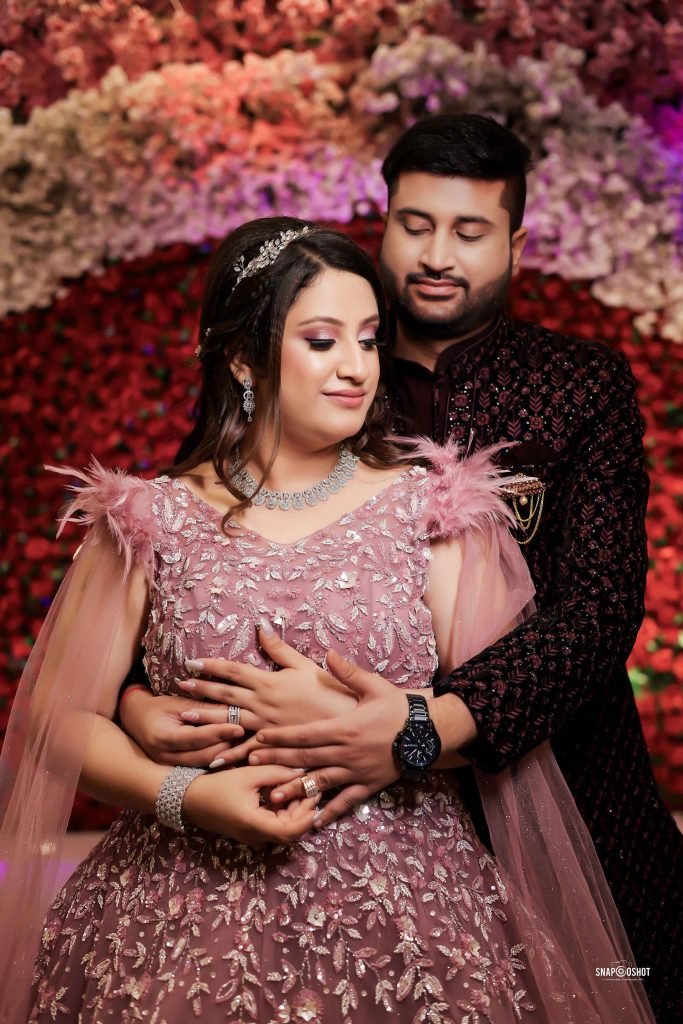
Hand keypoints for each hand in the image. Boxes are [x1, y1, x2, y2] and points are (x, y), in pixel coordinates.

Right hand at [120, 686, 242, 766]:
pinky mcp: (176, 771)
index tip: (240, 726)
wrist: (134, 720)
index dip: (220, 732)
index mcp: (163, 738)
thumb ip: (203, 708)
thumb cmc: (157, 707)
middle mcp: (165, 758)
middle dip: (226, 745)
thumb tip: (233, 709)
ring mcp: (170, 768)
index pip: (198, 738)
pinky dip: (217, 760)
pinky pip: (201, 768)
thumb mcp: (177, 702)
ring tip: (242, 743)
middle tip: (246, 736)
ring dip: (225, 754)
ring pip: (205, 764)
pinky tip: (232, 753)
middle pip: (204, 756)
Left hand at [175, 628, 357, 765]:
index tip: (191, 662)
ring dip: (205, 720)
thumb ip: (281, 649)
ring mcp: (266, 726)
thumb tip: (262, 627)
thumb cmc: (331, 693)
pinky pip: (247, 751)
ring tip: (184, 718)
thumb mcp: (306, 666)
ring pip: (229, 722)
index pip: (234, 670)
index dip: (211, 666)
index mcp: (270, 682)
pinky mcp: (273, 745)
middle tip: (179, 685)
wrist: (348, 724)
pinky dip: (229, 755)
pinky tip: (212, 759)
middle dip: (201, 689)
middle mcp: (263, 704)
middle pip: (225, 694)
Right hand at [182, 765, 319, 846]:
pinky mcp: (250, 832)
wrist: (191, 799)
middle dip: (304, 811)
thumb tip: (302, 772)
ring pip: (283, 830)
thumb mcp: (250, 774)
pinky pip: (273, 827)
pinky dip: (282, 813)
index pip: (292, 829)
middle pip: (290, 831)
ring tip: (299, 788)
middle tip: (311, 788)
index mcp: (256, 824)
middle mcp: (256, 836)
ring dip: (294, 812)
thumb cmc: (219, 786)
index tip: (316, 792)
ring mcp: (253, 837)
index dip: (308, 814)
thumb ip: (277, 773)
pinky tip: (284, 794)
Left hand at [248, 649, 407, 826]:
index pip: (304, 733)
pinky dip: (331, 811)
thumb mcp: (374, 685)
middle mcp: (346, 752)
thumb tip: (328, 653)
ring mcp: (357, 771)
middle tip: (251, 764)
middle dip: (277, 761)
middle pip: (305, 758)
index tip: (258, 738)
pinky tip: (315, 821)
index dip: (280, 736)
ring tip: (274, 797)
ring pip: (320, 782)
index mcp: (344, 727)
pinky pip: (347, 801)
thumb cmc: (399, 706)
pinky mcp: (369, 785)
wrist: (428, 732)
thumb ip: (348, 672)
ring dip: (296, 789)